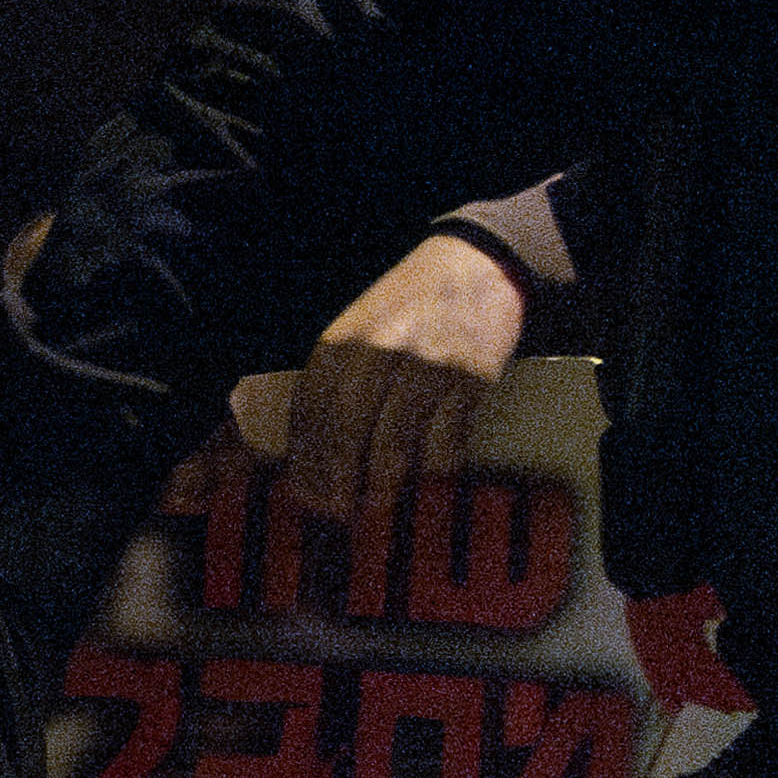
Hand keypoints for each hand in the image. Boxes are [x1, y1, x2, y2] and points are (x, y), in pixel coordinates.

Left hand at [271, 228, 528, 523]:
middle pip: (347, 432)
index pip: (310, 413)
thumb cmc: (406, 307)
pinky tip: (427, 476)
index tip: (304, 494)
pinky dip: (435, 465)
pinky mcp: (469, 379)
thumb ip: (334, 382)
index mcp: (339, 343)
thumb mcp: (355, 332)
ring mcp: (425, 366)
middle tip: (338, 512)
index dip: (305, 461)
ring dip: (384, 482)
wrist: (473, 265)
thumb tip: (312, 453)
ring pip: (395, 441)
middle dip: (338, 479)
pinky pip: (446, 438)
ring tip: (377, 505)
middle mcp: (377, 353)